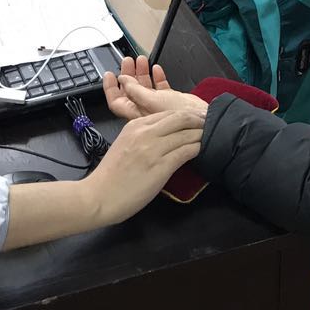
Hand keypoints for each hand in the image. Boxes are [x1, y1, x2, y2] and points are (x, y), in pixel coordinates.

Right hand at [85, 111, 204, 224]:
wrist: (99, 196)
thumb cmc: (111, 175)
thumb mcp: (125, 143)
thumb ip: (143, 135)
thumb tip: (164, 134)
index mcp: (135, 125)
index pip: (168, 113)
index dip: (186, 114)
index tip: (197, 117)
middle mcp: (145, 133)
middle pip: (180, 118)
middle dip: (197, 119)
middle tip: (209, 123)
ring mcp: (154, 149)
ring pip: (186, 134)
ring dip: (200, 134)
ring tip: (210, 136)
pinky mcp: (161, 167)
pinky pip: (186, 152)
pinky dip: (197, 149)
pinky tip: (201, 150)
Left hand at [104, 56, 206, 119]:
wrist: (202, 121)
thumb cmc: (178, 117)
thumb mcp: (152, 101)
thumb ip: (135, 91)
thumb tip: (122, 81)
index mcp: (137, 113)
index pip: (117, 101)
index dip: (110, 88)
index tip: (108, 74)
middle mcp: (145, 110)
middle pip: (130, 90)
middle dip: (127, 74)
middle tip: (128, 61)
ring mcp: (158, 105)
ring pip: (145, 87)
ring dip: (142, 72)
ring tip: (142, 60)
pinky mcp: (170, 101)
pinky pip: (160, 87)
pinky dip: (157, 77)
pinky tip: (157, 69)